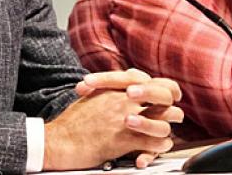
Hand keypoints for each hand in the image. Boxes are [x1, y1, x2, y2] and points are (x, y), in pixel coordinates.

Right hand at [44, 70, 182, 169]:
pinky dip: (156, 150)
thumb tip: (129, 88)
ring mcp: (126, 119)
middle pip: (165, 99)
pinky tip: (152, 151)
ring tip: (161, 136)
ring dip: (165, 131)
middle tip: (170, 118)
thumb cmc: (73, 121)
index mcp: (120, 88)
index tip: (167, 99)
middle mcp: (126, 100)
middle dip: (172, 110)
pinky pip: (153, 144)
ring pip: (164, 123)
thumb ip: (114, 90)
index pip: (154, 81)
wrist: (60, 140)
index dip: (166, 90)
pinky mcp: (125, 140)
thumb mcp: (94, 95)